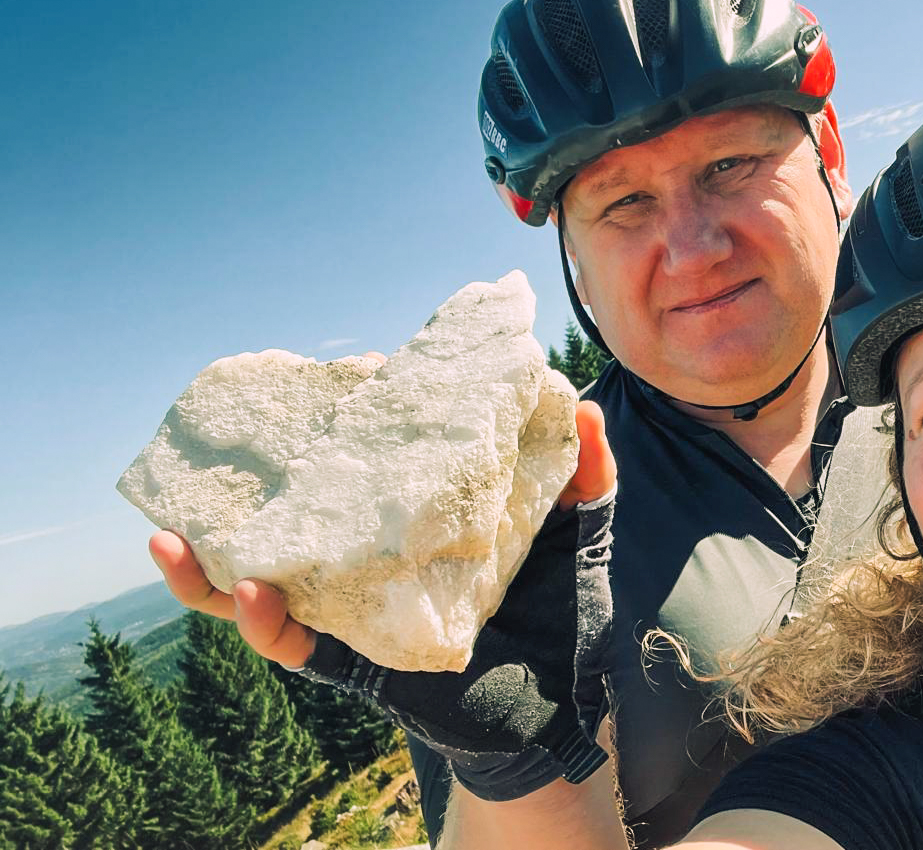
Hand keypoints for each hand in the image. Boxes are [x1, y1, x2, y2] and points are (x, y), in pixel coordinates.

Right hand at [151, 399, 618, 798]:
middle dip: (242, 497)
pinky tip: (246, 590)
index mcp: (414, 527)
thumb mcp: (580, 535)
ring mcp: (358, 614)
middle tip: (213, 452)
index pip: (362, 475)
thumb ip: (585, 475)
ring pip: (263, 590)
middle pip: (293, 526)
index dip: (341, 432)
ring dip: (208, 571)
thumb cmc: (567, 615)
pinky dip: (265, 623)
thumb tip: (584, 406)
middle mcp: (373, 566)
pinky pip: (297, 647)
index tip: (340, 382)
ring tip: (171, 541)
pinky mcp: (358, 662)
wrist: (568, 705)